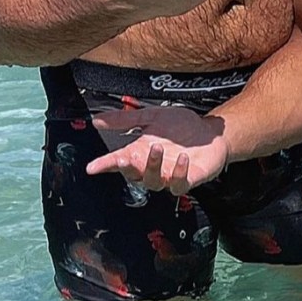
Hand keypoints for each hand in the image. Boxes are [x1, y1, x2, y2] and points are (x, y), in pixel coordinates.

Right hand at [86, 104, 228, 194]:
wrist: (208, 132)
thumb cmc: (180, 126)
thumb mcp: (151, 116)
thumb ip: (125, 120)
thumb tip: (97, 120)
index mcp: (140, 152)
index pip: (118, 162)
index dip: (105, 165)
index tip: (92, 167)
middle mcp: (152, 167)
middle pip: (134, 175)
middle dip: (128, 167)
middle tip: (125, 156)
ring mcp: (170, 175)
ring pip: (154, 181)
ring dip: (153, 166)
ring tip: (157, 148)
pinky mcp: (189, 179)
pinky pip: (180, 184)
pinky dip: (179, 173)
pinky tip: (182, 159)